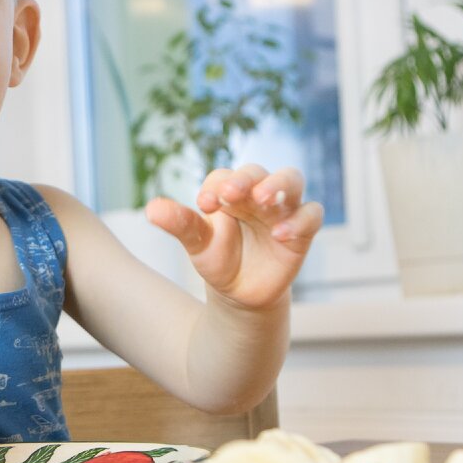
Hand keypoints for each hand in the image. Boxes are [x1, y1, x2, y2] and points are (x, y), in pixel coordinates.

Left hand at [145, 164, 322, 310]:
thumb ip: (180, 224)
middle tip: (230, 193)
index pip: (222, 177)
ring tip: (262, 199)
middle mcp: (256, 193)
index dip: (214, 186)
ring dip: (277, 185)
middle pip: (258, 171)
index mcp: (228, 192)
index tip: (203, 205)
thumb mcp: (197, 244)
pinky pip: (311, 214)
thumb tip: (151, 209)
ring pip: (291, 180)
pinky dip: (299, 220)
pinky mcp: (302, 230)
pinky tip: (280, 235)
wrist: (241, 292)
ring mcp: (282, 209)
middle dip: (245, 179)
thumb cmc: (219, 259)